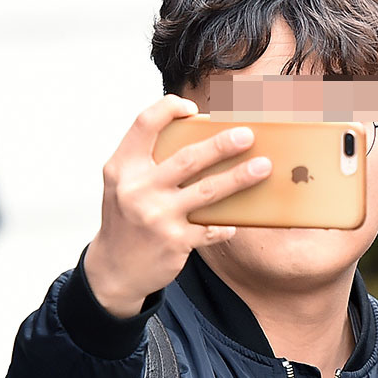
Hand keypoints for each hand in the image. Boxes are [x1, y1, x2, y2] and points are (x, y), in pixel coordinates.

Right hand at [83, 95, 271, 317]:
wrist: (114, 269)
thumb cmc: (126, 218)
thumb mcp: (123, 184)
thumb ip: (150, 161)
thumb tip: (200, 137)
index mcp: (123, 167)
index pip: (144, 124)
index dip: (169, 108)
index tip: (194, 108)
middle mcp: (137, 189)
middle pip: (187, 158)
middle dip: (222, 145)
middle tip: (248, 135)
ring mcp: (157, 216)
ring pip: (208, 191)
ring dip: (239, 177)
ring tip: (263, 167)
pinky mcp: (175, 242)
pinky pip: (212, 227)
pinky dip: (227, 223)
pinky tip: (236, 220)